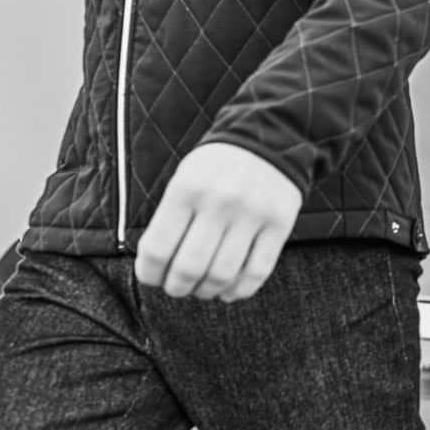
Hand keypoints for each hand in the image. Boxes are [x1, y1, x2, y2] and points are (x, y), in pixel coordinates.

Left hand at [135, 143, 303, 300]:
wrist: (270, 138)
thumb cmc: (217, 168)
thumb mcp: (184, 180)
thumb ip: (169, 221)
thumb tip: (157, 269)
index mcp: (187, 189)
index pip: (158, 249)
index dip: (149, 274)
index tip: (152, 277)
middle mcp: (220, 201)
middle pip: (189, 268)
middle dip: (177, 287)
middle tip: (177, 287)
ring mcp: (252, 214)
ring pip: (222, 275)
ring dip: (207, 291)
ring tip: (202, 287)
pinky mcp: (280, 224)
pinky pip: (257, 272)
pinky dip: (239, 290)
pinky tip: (228, 289)